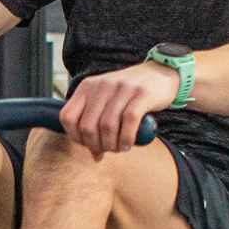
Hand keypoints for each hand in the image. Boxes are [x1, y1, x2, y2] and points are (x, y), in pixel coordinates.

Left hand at [59, 60, 180, 153]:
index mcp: (87, 87)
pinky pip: (129, 121)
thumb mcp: (107, 101)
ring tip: (119, 149)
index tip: (88, 145)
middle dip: (96, 145)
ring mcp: (122, 88)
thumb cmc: (131, 94)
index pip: (67, 117)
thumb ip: (96, 124)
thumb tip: (95, 156)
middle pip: (87, 126)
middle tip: (107, 150)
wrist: (161, 72)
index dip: (75, 137)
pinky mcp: (142, 93)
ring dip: (112, 145)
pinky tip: (128, 144)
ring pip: (107, 126)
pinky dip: (127, 138)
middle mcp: (102, 85)